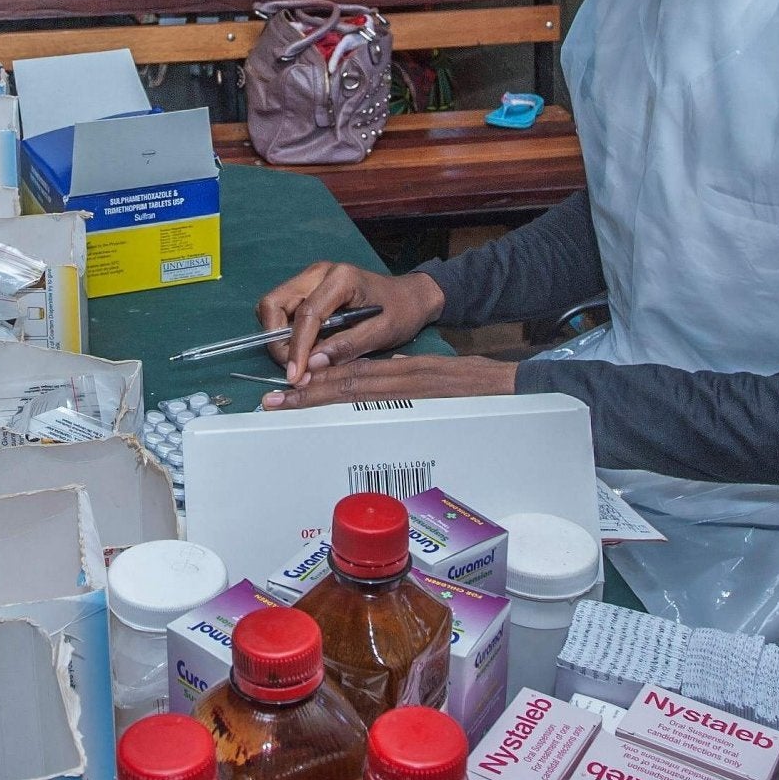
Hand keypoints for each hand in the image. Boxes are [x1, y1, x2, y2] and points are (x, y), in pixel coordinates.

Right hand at [258, 263, 444, 383]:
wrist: (411, 297)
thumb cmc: (402, 312)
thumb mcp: (382, 333)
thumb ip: (347, 346)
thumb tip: (313, 364)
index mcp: (340, 278)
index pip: (306, 314)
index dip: (296, 348)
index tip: (295, 376)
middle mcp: (318, 273)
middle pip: (275, 303)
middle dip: (276, 339)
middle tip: (293, 368)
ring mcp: (310, 279)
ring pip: (273, 306)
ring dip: (278, 336)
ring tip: (299, 360)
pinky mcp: (308, 289)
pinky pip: (283, 310)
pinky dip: (285, 332)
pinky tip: (305, 348)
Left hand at [260, 353, 517, 411]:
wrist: (507, 385)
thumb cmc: (471, 386)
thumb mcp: (428, 378)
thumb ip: (399, 381)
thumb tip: (371, 389)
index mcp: (397, 370)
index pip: (347, 372)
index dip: (314, 380)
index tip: (287, 390)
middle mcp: (397, 375)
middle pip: (341, 381)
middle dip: (303, 392)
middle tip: (271, 401)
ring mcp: (407, 389)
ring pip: (353, 390)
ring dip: (316, 398)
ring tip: (285, 406)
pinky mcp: (419, 401)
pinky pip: (378, 401)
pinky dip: (350, 403)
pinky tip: (328, 409)